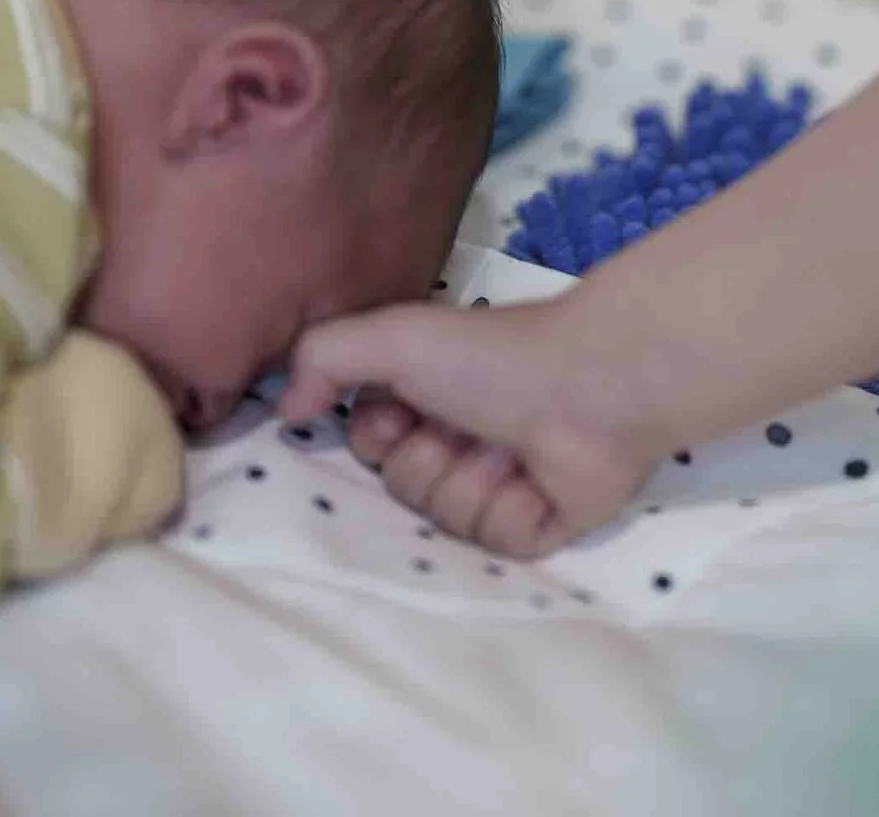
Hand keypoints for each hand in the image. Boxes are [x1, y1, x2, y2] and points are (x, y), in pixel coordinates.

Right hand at [280, 297, 656, 556]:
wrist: (592, 385)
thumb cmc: (494, 356)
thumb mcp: (393, 336)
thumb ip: (323, 358)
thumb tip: (286, 411)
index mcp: (430, 398)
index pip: (368, 446)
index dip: (376, 435)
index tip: (401, 410)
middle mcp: (461, 441)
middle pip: (403, 487)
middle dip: (429, 457)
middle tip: (467, 424)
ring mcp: (501, 487)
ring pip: (446, 519)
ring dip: (473, 478)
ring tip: (511, 445)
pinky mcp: (539, 528)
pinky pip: (495, 542)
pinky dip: (512, 507)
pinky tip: (538, 476)